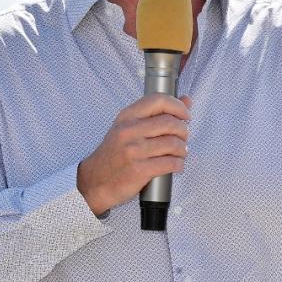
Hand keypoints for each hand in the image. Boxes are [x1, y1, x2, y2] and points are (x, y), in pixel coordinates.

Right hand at [77, 94, 191, 215]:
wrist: (95, 181)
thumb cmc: (115, 154)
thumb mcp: (129, 127)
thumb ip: (157, 113)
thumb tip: (186, 99)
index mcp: (127, 116)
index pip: (159, 100)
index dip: (178, 106)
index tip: (186, 115)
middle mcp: (129, 131)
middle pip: (171, 123)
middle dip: (184, 131)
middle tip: (183, 138)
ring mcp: (134, 151)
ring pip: (173, 144)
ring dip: (182, 150)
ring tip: (180, 153)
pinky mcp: (139, 170)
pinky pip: (170, 163)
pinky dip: (178, 164)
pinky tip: (175, 165)